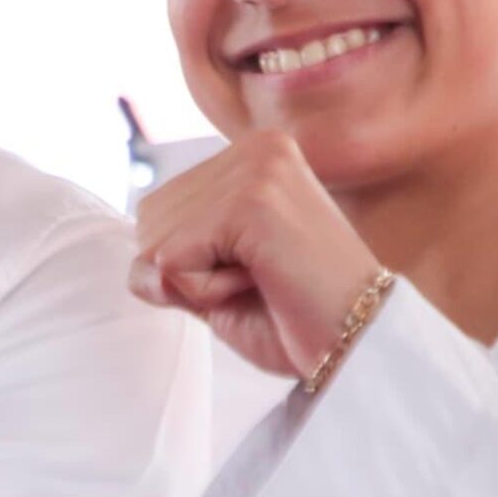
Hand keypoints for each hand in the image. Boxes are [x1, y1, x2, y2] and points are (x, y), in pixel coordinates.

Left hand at [129, 132, 384, 380]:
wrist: (360, 348)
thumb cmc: (295, 320)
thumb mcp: (213, 286)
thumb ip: (166, 264)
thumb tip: (137, 266)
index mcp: (251, 156)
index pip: (155, 210)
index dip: (187, 264)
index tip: (255, 273)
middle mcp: (256, 148)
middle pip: (147, 222)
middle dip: (188, 273)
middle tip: (261, 281)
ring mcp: (256, 168)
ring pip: (156, 242)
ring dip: (199, 284)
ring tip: (264, 280)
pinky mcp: (252, 200)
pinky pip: (173, 259)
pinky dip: (205, 291)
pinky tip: (262, 282)